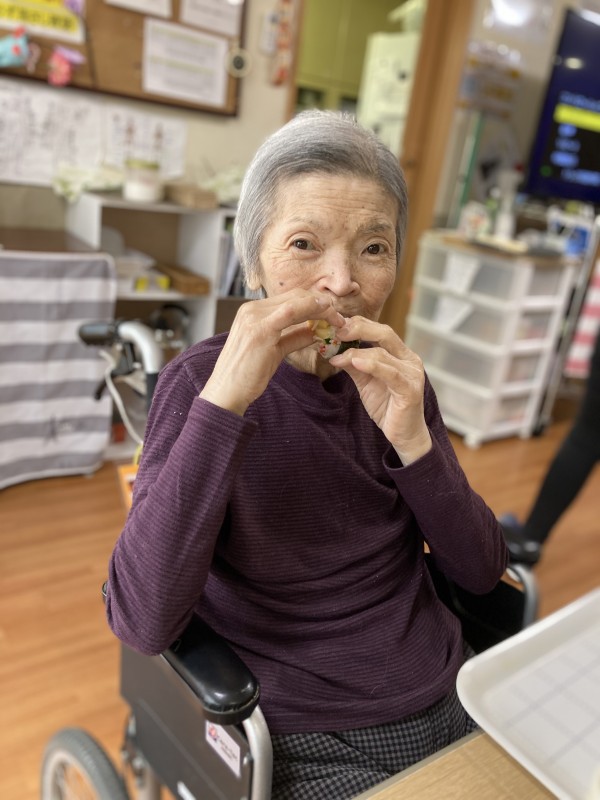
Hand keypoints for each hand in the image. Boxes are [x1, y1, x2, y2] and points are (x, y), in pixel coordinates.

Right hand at [200, 290, 343, 414]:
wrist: (226, 392)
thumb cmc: (247, 375)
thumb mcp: (274, 351)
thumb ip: (293, 337)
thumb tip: (316, 331)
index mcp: (251, 312)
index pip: (289, 298)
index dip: (314, 303)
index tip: (332, 313)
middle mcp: (251, 310)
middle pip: (295, 295)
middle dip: (321, 304)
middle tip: (339, 317)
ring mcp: (254, 318)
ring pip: (296, 301)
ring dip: (321, 308)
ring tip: (338, 320)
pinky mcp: (260, 331)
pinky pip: (292, 313)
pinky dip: (312, 313)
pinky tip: (326, 322)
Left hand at [329, 317, 431, 463]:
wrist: (403, 435)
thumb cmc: (387, 406)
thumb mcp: (365, 382)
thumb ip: (354, 365)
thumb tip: (333, 350)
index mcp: (401, 354)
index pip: (380, 330)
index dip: (359, 324)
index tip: (336, 325)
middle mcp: (409, 360)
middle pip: (384, 333)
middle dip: (358, 329)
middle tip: (336, 332)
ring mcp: (412, 374)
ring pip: (382, 354)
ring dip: (355, 352)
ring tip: (336, 356)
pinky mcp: (410, 390)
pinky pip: (390, 374)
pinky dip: (371, 365)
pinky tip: (354, 362)